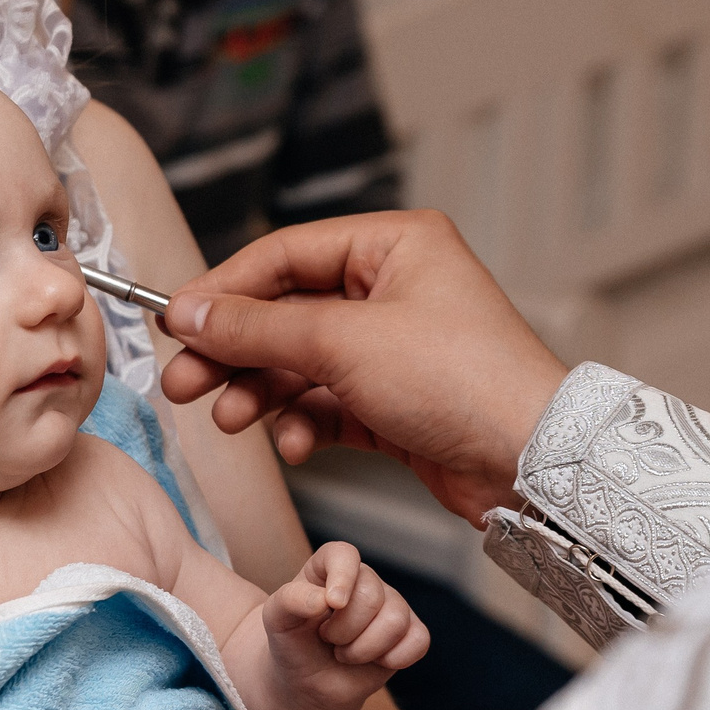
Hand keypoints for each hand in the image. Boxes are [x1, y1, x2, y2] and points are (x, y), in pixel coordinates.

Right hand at [159, 211, 569, 522]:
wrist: (532, 463)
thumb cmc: (466, 382)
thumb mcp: (344, 344)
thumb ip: (259, 329)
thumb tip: (194, 314)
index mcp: (394, 245)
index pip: (284, 255)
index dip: (224, 290)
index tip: (176, 323)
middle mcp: (394, 289)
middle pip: (286, 312)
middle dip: (234, 351)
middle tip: (185, 381)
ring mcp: (396, 347)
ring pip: (302, 362)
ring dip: (262, 392)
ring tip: (232, 419)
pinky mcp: (397, 401)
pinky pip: (329, 404)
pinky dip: (304, 423)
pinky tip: (296, 444)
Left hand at [260, 543, 429, 709]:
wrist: (306, 683)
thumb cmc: (291, 643)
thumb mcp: (276, 620)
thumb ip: (291, 600)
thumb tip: (325, 600)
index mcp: (330, 567)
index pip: (344, 555)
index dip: (342, 577)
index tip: (332, 604)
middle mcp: (365, 581)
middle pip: (371, 596)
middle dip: (345, 630)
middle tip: (327, 640)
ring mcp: (391, 605)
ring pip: (396, 620)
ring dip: (364, 649)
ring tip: (344, 653)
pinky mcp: (410, 632)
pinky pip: (419, 640)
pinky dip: (395, 658)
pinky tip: (375, 662)